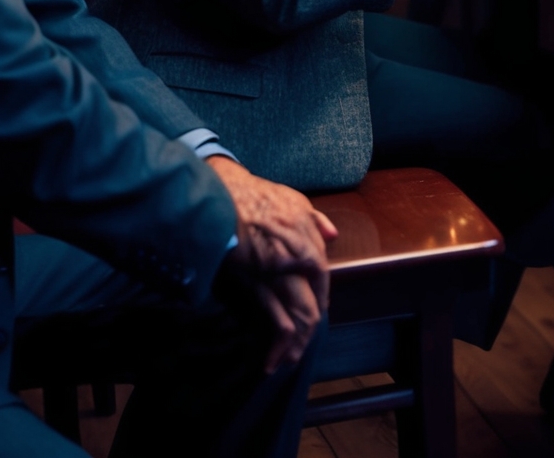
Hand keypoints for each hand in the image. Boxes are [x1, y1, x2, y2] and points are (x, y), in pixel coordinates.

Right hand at [206, 157, 334, 367]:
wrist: (219, 194)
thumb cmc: (254, 197)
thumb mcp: (292, 200)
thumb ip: (315, 220)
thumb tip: (333, 236)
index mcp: (307, 236)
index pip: (322, 275)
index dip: (320, 297)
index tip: (316, 311)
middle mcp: (297, 253)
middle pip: (313, 300)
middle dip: (309, 328)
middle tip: (302, 345)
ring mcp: (275, 270)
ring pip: (297, 312)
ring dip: (296, 341)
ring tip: (289, 359)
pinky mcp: (252, 281)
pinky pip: (272, 315)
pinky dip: (276, 338)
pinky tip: (270, 357)